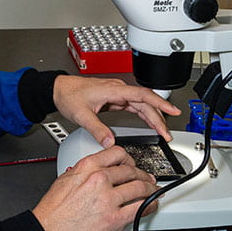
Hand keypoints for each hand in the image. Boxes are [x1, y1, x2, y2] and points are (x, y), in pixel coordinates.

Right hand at [33, 146, 158, 230]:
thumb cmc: (53, 211)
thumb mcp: (65, 180)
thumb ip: (83, 172)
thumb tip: (94, 171)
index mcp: (86, 167)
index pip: (116, 153)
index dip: (128, 157)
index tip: (131, 162)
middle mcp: (99, 180)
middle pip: (130, 170)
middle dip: (142, 174)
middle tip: (146, 177)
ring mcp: (108, 199)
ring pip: (139, 187)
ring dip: (150, 188)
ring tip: (153, 190)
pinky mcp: (115, 219)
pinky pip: (141, 208)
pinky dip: (151, 205)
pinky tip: (152, 204)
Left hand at [53, 76, 180, 147]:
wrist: (58, 89)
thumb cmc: (68, 95)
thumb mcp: (81, 114)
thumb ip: (96, 128)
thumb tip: (110, 141)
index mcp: (113, 90)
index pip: (142, 95)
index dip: (160, 103)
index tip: (172, 110)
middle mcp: (117, 90)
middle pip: (145, 103)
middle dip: (159, 118)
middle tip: (168, 134)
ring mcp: (117, 94)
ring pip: (141, 105)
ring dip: (153, 118)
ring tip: (163, 133)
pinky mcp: (114, 99)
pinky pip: (134, 107)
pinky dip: (144, 116)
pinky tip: (150, 124)